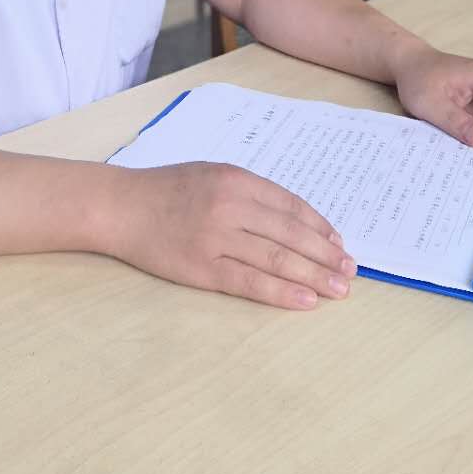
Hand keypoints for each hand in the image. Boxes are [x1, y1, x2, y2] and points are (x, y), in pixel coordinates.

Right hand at [107, 161, 355, 309]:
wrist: (121, 206)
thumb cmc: (166, 189)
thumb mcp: (210, 173)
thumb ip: (247, 191)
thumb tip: (292, 219)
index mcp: (234, 178)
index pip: (290, 205)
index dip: (319, 226)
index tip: (339, 243)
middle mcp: (230, 205)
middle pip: (290, 233)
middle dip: (326, 254)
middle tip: (351, 271)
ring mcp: (216, 238)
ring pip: (277, 258)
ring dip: (314, 275)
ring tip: (339, 289)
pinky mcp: (203, 267)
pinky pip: (250, 282)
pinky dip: (282, 292)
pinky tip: (306, 300)